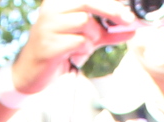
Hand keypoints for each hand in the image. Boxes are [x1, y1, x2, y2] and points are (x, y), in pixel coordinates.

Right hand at [7, 0, 138, 93]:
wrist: (31, 73)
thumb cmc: (59, 51)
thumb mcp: (87, 38)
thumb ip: (107, 32)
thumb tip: (132, 29)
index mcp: (59, 1)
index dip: (110, 1)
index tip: (127, 10)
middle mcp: (51, 8)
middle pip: (88, 1)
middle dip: (112, 10)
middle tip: (128, 20)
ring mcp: (47, 25)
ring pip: (85, 23)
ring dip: (92, 38)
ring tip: (83, 47)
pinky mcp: (48, 44)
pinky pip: (78, 41)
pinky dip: (83, 50)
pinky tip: (74, 56)